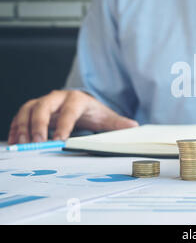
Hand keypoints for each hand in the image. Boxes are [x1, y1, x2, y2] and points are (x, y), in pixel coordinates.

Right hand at [8, 90, 138, 143]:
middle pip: (43, 106)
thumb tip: (134, 127)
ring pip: (28, 110)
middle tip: (36, 142)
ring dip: (23, 127)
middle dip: (38, 124)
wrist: (82, 104)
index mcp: (77, 99)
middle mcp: (58, 98)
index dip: (63, 125)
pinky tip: (15, 141)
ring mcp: (44, 103)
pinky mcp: (34, 109)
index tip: (59, 140)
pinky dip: (16, 127)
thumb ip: (117, 124)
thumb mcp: (106, 117)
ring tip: (22, 144)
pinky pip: (21, 116)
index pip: (69, 111)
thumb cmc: (93, 112)